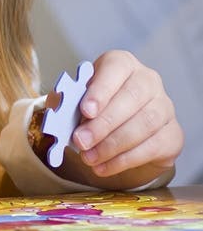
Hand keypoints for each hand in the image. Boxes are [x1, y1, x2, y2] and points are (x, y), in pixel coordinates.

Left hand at [51, 50, 182, 188]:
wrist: (121, 125)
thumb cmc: (96, 104)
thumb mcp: (77, 97)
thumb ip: (67, 101)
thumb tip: (58, 110)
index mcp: (122, 63)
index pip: (115, 69)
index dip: (101, 90)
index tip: (85, 110)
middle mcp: (148, 80)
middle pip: (131, 99)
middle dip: (103, 124)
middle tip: (80, 142)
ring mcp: (164, 107)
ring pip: (144, 125)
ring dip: (113, 145)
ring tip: (89, 158)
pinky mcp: (173, 134)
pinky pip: (152, 148)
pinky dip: (124, 160)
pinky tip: (104, 167)